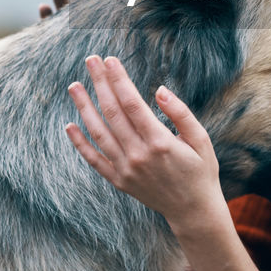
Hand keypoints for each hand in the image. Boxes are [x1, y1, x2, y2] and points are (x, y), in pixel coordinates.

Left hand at [65, 55, 226, 235]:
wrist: (193, 210)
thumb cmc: (200, 170)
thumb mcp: (201, 139)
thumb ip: (180, 114)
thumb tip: (159, 90)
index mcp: (160, 142)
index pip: (132, 103)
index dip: (119, 79)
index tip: (110, 60)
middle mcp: (138, 155)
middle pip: (112, 112)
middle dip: (100, 83)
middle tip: (91, 60)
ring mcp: (126, 169)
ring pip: (99, 133)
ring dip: (84, 107)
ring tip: (74, 86)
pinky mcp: (119, 181)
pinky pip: (94, 160)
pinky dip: (79, 143)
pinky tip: (69, 125)